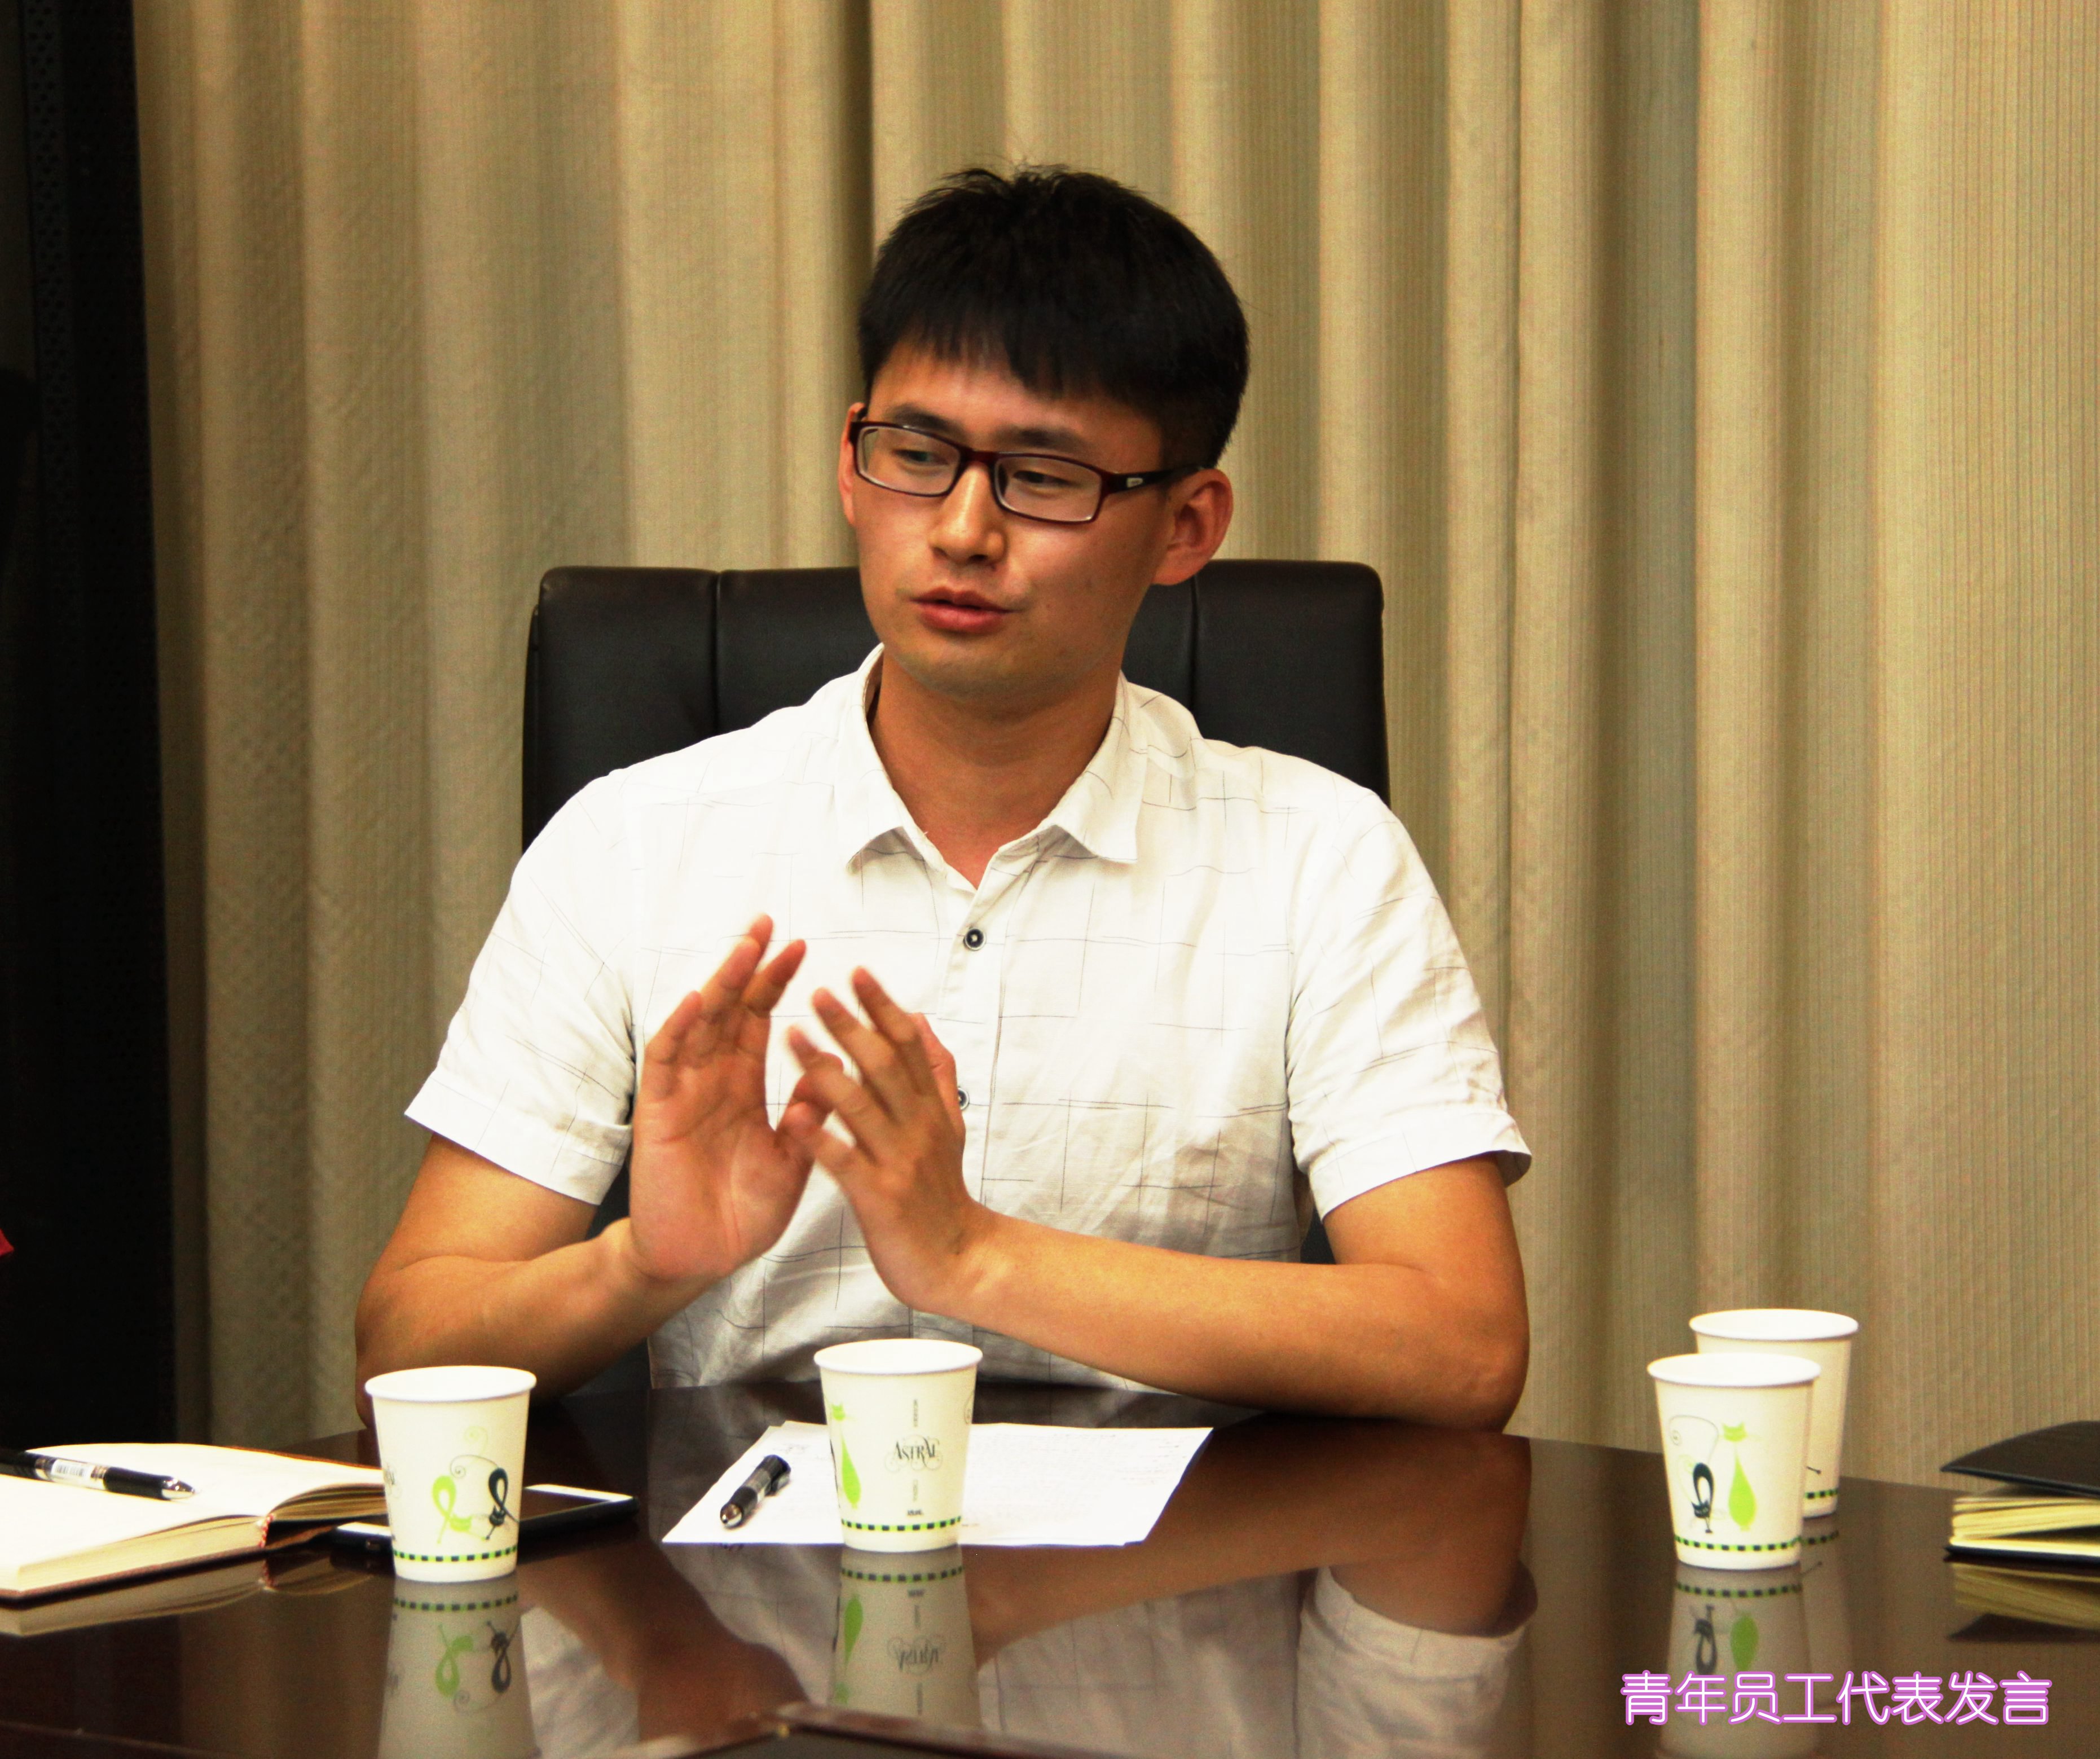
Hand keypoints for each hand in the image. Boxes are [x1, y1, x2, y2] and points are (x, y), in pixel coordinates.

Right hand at [624, 917, 816, 1287]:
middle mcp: (712, 1081)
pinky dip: (680, 1029)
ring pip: (699, 1024)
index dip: (776, 983)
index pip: (760, 1021)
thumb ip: (809, 1116)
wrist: (702, 1259)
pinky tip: (699, 1000)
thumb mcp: (791, 1159)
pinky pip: (666, 1063)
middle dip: (747, 966)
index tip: (802, 947)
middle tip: (767, 924)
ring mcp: (684, 1093)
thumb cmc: (742, 1212)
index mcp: (743, 1087)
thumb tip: (835, 1071)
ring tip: (743, 948)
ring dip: (719, 984)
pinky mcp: (659, 1114)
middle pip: (729, 1010)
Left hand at [782, 968, 996, 1313]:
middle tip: (817, 992)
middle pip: (886, 1066)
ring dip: (826, 1069)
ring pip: (862, 1107)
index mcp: (931, 1109)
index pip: (910, 1046)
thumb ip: (935, 1072)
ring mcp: (900, 1162)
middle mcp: (918, 1128)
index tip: (857, 972)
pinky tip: (794, 1115)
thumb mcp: (949, 1125)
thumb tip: (921, 1019)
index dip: (883, 1007)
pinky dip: (821, 1137)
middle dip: (851, 1026)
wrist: (958, 1261)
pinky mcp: (880, 1198)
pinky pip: (846, 1162)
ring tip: (792, 1037)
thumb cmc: (941, 1193)